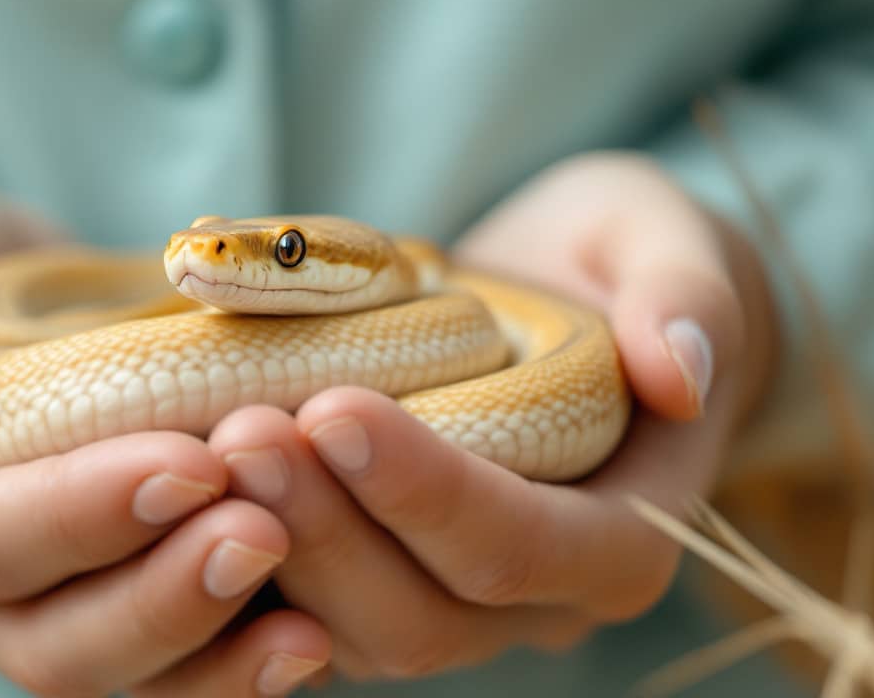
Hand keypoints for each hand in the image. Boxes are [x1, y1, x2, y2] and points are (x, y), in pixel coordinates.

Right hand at [0, 168, 328, 696]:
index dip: (75, 514)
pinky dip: (235, 663)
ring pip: (121, 676)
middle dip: (163, 597)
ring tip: (308, 608)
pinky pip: (169, 669)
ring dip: (214, 646)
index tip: (186, 462)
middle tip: (264, 529)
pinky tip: (314, 630)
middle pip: (52, 641)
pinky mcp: (104, 609)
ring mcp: (30, 616)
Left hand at [208, 152, 775, 680]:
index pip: (529, 549)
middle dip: (326, 531)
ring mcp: (447, 604)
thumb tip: (677, 370)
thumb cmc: (613, 266)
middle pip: (423, 617)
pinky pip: (300, 615)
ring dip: (273, 549)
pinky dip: (240, 567)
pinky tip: (186, 492)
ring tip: (202, 451)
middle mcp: (533, 599)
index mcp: (620, 533)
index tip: (334, 409)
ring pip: (349, 632)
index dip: (431, 493)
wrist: (559, 302)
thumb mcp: (661, 242)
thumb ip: (687, 296)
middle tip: (240, 430)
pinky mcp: (372, 583)